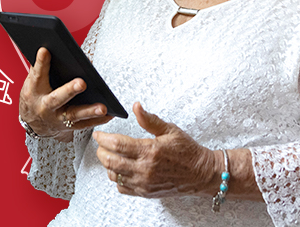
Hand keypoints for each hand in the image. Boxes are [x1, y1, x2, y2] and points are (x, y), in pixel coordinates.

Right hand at [19, 47, 111, 142]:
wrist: (32, 124)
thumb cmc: (34, 97)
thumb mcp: (32, 82)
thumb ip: (40, 68)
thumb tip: (50, 48)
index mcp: (34, 91)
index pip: (38, 75)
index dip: (41, 63)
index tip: (45, 50)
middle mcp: (45, 106)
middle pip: (57, 98)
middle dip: (70, 90)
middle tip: (82, 83)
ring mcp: (57, 118)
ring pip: (74, 114)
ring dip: (89, 111)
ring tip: (103, 106)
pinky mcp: (68, 126)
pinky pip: (84, 124)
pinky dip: (97, 120)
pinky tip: (110, 113)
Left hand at [93, 102, 220, 197]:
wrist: (200, 173)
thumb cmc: (187, 151)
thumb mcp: (170, 130)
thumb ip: (149, 119)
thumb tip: (136, 107)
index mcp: (150, 151)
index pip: (117, 144)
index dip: (103, 138)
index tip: (98, 134)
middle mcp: (145, 169)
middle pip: (111, 161)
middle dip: (101, 151)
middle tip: (101, 144)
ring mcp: (144, 183)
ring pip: (114, 175)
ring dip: (107, 164)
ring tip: (109, 155)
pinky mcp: (145, 192)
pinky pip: (122, 188)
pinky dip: (117, 178)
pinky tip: (120, 169)